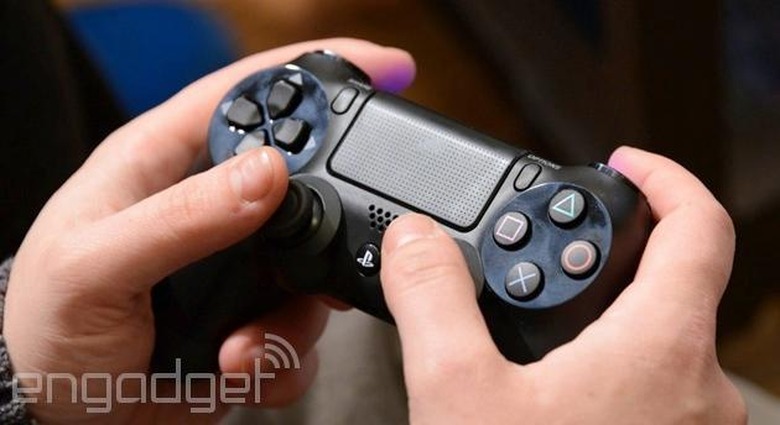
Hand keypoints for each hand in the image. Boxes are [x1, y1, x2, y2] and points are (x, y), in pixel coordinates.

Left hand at [4, 38, 414, 423]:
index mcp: (165, 164)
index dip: (314, 72)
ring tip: (241, 344)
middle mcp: (212, 208)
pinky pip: (302, 329)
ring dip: (294, 314)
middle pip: (306, 181)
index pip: (248, 94)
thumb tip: (268, 173)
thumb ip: (180, 216)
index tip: (383, 69)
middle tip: (338, 248)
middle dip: (332, 218)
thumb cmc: (47, 331)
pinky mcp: (254, 318)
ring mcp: (239, 266)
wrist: (63, 418)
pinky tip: (238, 365)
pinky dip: (282, 354)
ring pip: (315, 265)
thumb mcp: (95, 265)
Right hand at [381, 147, 746, 423]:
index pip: (699, 225)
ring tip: (532, 330)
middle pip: (674, 281)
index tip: (622, 161)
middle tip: (548, 253)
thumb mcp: (458, 394)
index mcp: (663, 349)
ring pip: (658, 339)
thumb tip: (414, 240)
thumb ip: (434, 299)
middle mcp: (699, 389)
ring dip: (600, 316)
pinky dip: (604, 366)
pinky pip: (650, 388)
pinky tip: (546, 394)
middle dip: (605, 254)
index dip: (662, 176)